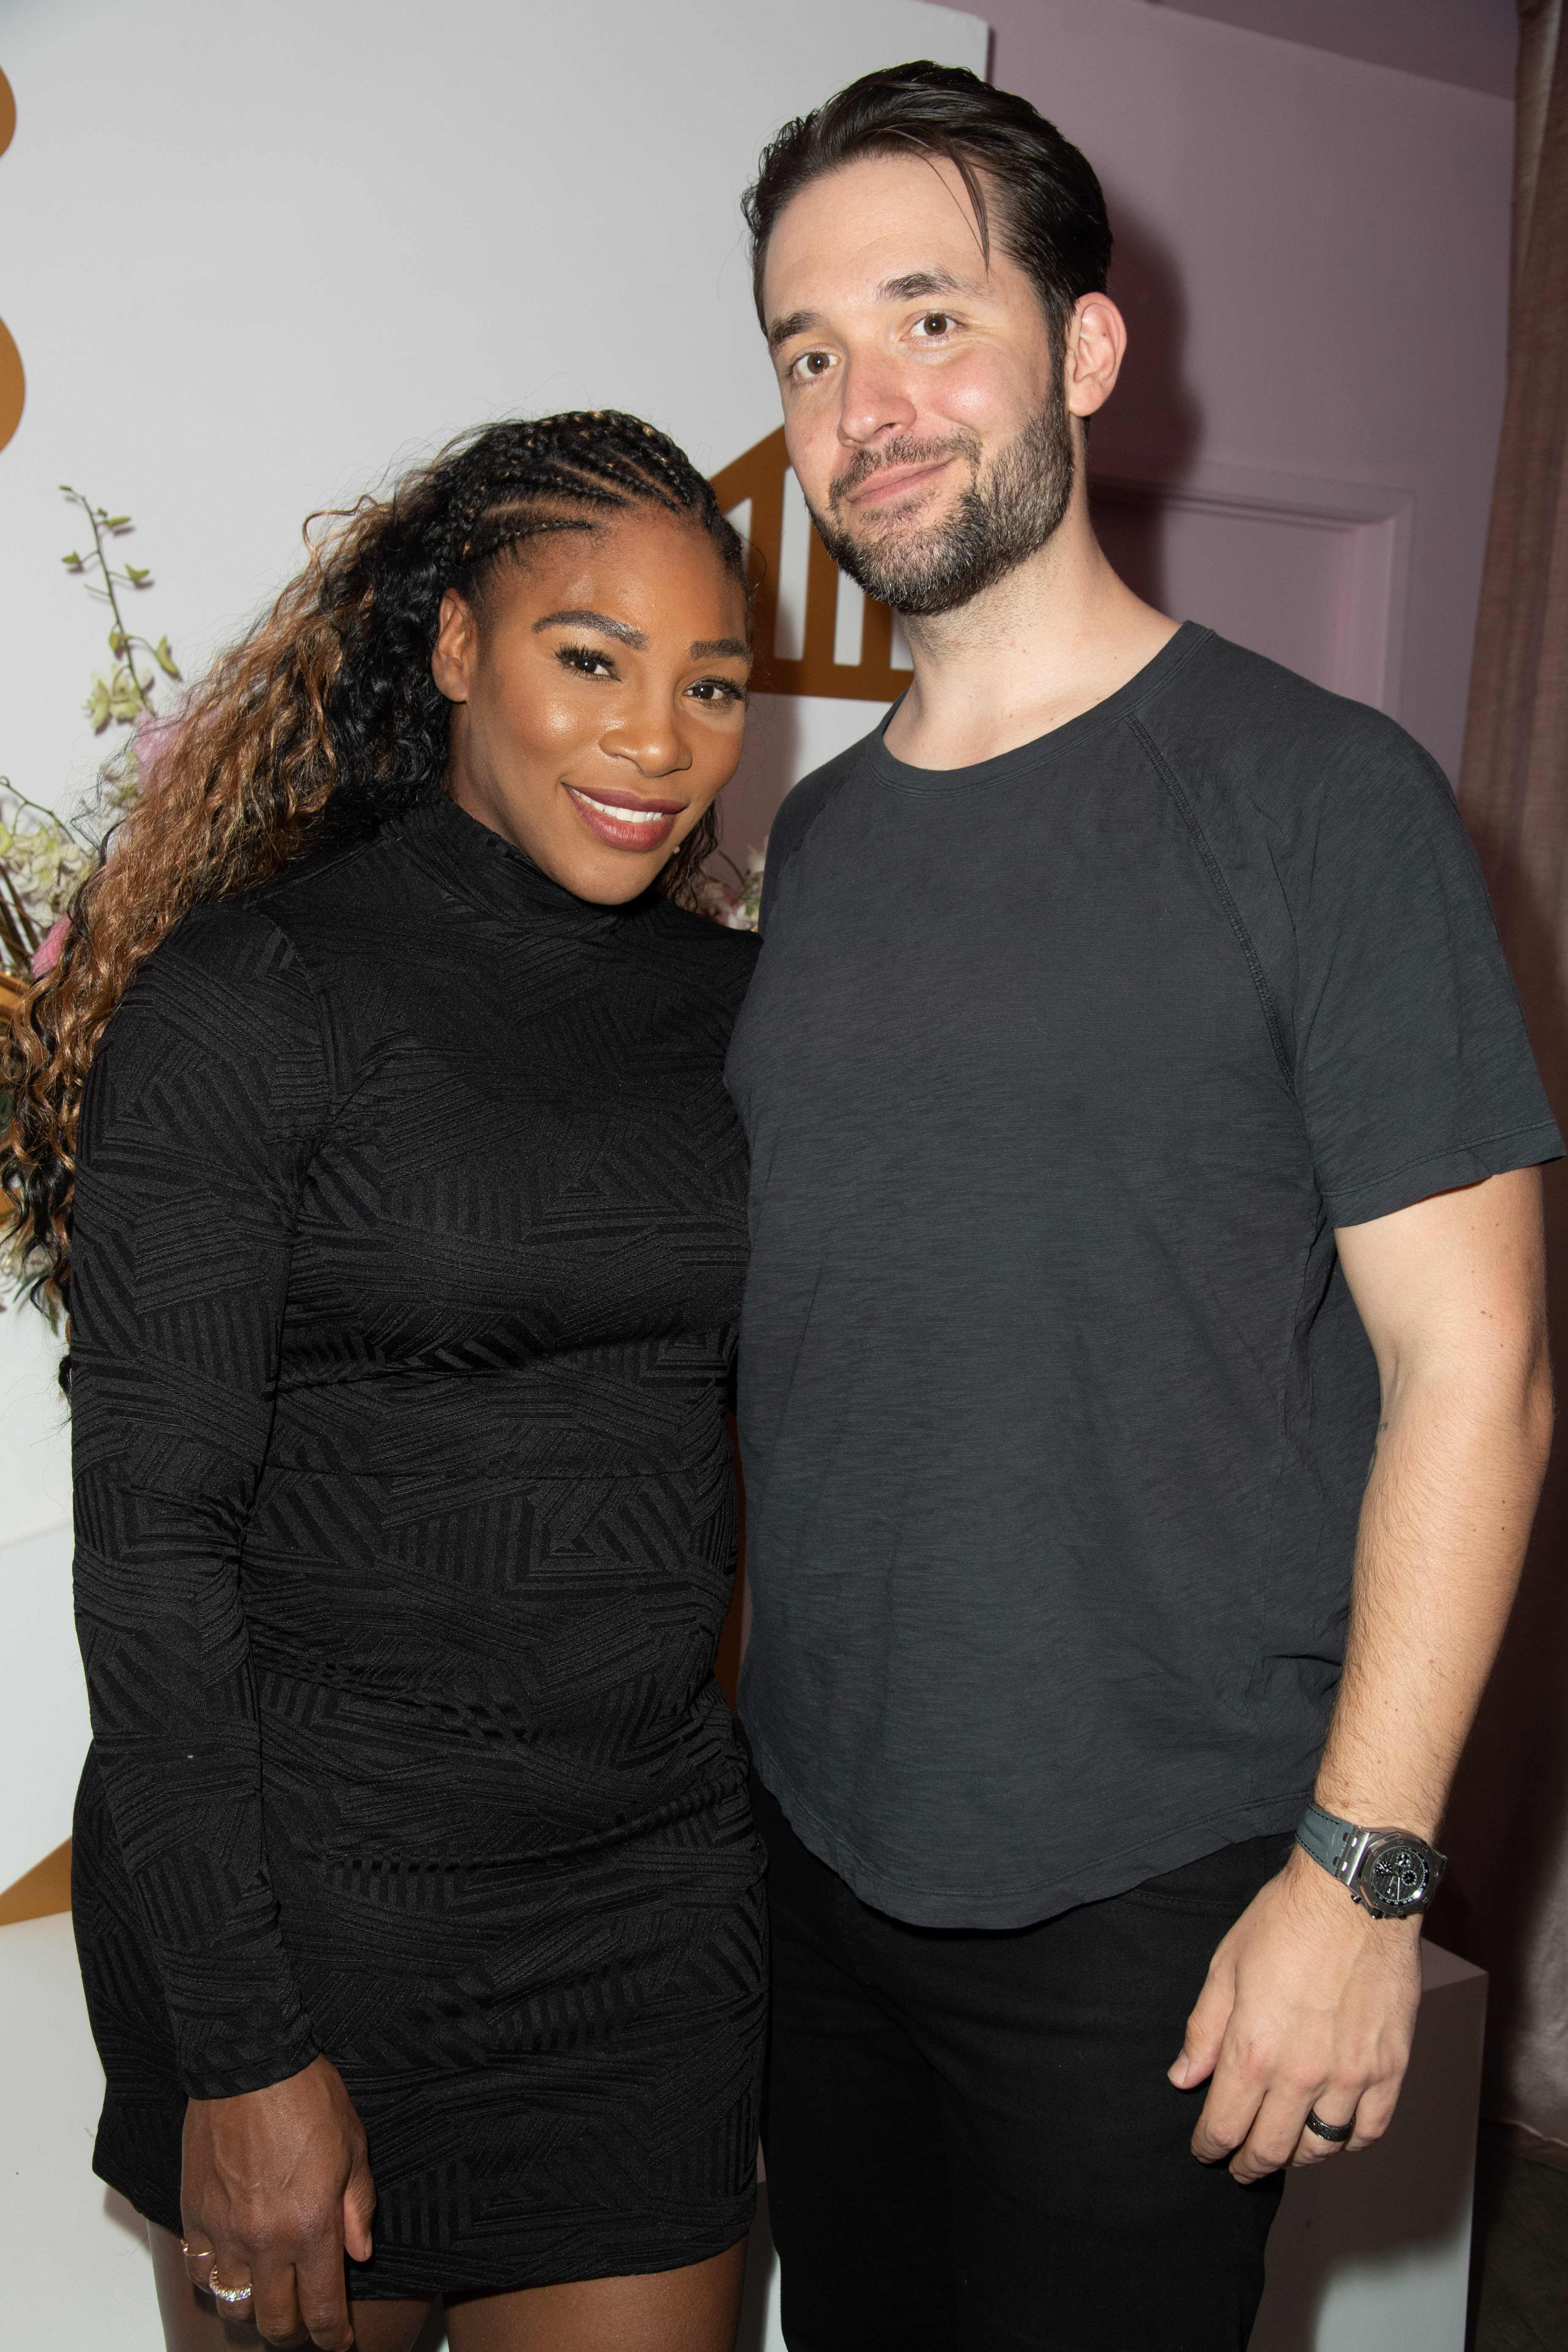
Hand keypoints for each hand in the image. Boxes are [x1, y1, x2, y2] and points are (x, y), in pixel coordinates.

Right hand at [181, 2053, 375, 2347]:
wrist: (250, 2062)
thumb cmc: (307, 2096)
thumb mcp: (354, 2148)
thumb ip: (358, 2207)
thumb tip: (360, 2254)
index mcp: (311, 2227)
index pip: (321, 2309)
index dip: (333, 2336)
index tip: (339, 2342)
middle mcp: (265, 2240)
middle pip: (275, 2321)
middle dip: (295, 2332)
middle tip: (307, 2323)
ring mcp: (225, 2231)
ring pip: (234, 2305)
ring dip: (254, 2311)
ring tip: (269, 2300)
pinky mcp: (195, 2215)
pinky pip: (201, 2272)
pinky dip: (217, 2281)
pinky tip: (232, 2269)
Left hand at [1167, 1847, 1421, 2181]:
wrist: (1355, 1894)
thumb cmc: (1286, 1921)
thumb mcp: (1226, 1967)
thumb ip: (1204, 2031)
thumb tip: (1184, 2078)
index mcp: (1254, 2050)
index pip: (1225, 2126)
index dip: (1210, 2146)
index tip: (1205, 2149)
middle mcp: (1302, 2073)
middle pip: (1272, 2149)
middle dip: (1248, 2164)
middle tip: (1239, 2166)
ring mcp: (1351, 2075)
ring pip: (1322, 2148)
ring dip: (1297, 2156)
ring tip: (1284, 2148)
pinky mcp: (1390, 2067)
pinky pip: (1370, 2129)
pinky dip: (1348, 2141)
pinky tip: (1334, 2133)